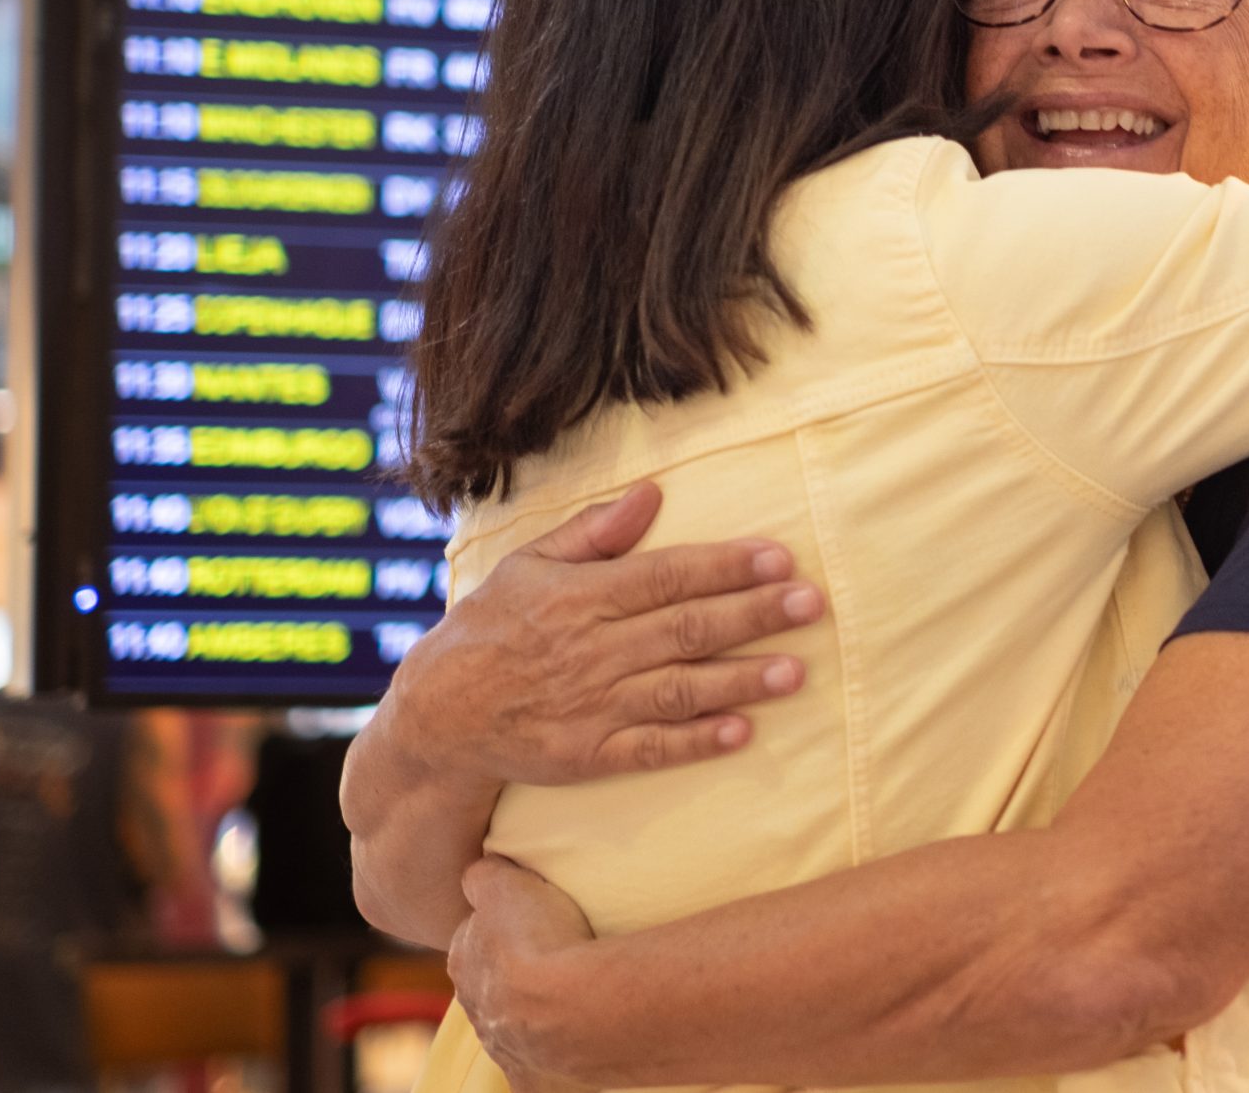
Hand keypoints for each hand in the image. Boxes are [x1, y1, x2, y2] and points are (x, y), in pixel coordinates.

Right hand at [395, 482, 827, 787]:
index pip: (666, 575)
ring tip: (795, 672)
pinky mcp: (589, 755)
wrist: (438, 715)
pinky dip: (696, 741)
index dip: (725, 567)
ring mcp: (592, 706)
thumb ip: (593, 530)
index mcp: (581, 596)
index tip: (779, 558)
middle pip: (685, 628)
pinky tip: (741, 732)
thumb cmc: (491, 627)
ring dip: (740, 681)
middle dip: (752, 615)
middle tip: (811, 604)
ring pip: (678, 689)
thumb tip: (652, 492)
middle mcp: (592, 650)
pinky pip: (650, 749)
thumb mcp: (528, 564)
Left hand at [450, 856, 603, 1092]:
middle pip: (493, 987)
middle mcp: (477, 1013)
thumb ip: (484, 876)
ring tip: (577, 996)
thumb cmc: (540, 941)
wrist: (576, 1007)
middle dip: (515, 976)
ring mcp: (506, 1051)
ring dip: (538, 1014)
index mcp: (463, 963)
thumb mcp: (504, 884)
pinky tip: (580, 1042)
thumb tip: (478, 872)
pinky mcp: (536, 1082)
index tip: (528, 922)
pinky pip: (544, 1071)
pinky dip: (558, 1059)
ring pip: (516, 1028)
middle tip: (555, 958)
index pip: (473, 941)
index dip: (500, 929)